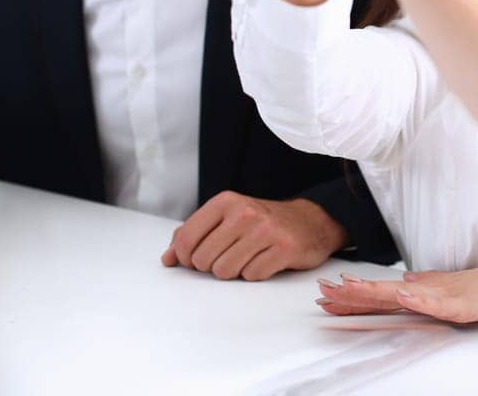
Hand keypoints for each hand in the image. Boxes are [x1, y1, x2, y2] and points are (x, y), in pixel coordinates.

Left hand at [160, 192, 345, 280]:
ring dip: (234, 271)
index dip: (185, 257)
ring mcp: (265, 230)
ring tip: (248, 257)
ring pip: (225, 272)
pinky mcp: (284, 249)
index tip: (195, 258)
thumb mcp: (225, 218)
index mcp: (225, 202)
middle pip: (204, 261)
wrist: (310, 221)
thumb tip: (167, 259)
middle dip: (212, 266)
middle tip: (229, 255)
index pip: (186, 240)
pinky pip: (252, 276)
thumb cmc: (260, 222)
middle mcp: (244, 212)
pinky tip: (265, 260)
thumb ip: (193, 235)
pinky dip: (256, 274)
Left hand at [313, 255, 477, 323]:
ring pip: (400, 295)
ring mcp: (442, 295)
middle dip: (351, 294)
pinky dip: (417, 299)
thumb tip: (404, 284)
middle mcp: (427, 290)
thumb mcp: (450, 291)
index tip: (327, 295)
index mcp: (423, 291)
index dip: (354, 295)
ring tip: (348, 290)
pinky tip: (402, 295)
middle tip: (320, 293)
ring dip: (374, 292)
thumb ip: (427, 288)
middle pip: (382, 293)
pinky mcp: (460, 303)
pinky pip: (435, 303)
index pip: (381, 294)